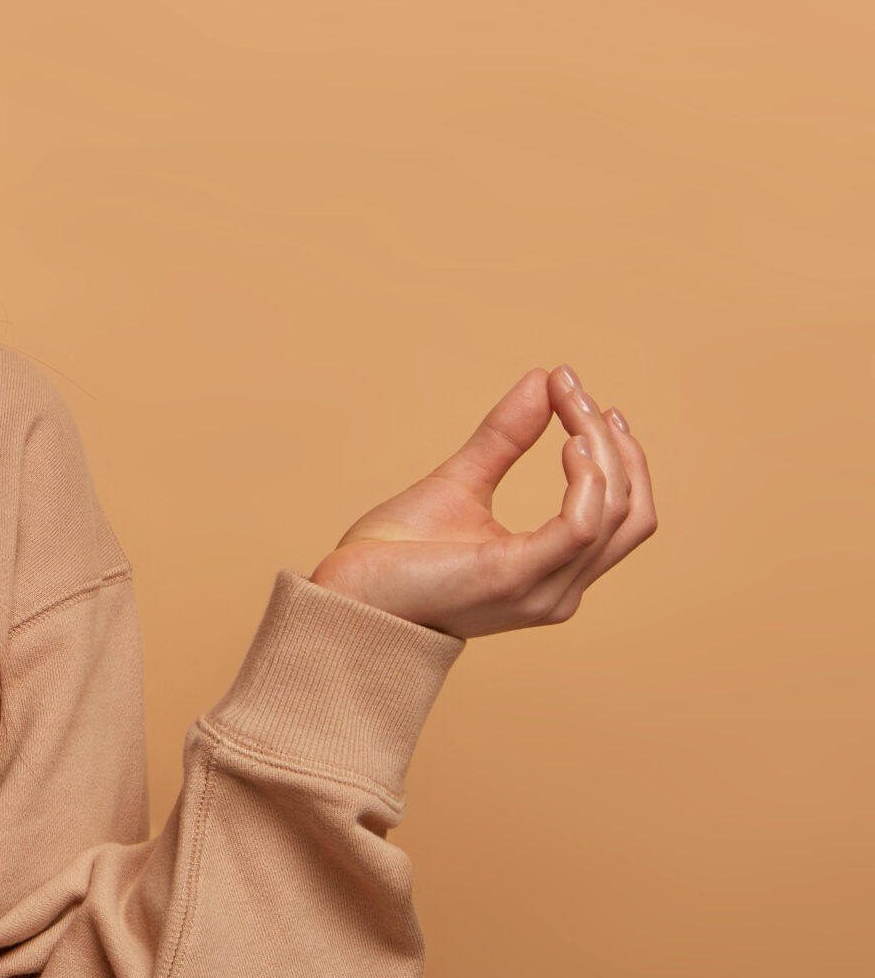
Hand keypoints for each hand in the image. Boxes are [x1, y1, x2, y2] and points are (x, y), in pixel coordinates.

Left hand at [309, 366, 655, 637]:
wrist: (346, 596)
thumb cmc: (394, 553)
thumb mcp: (461, 482)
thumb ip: (504, 439)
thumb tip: (542, 381)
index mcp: (553, 573)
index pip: (624, 515)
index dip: (621, 457)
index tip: (589, 400)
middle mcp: (559, 589)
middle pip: (631, 512)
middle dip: (616, 446)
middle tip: (578, 394)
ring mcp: (542, 589)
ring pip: (614, 512)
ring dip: (600, 449)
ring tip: (570, 404)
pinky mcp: (514, 578)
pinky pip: (579, 526)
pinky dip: (584, 478)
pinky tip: (567, 441)